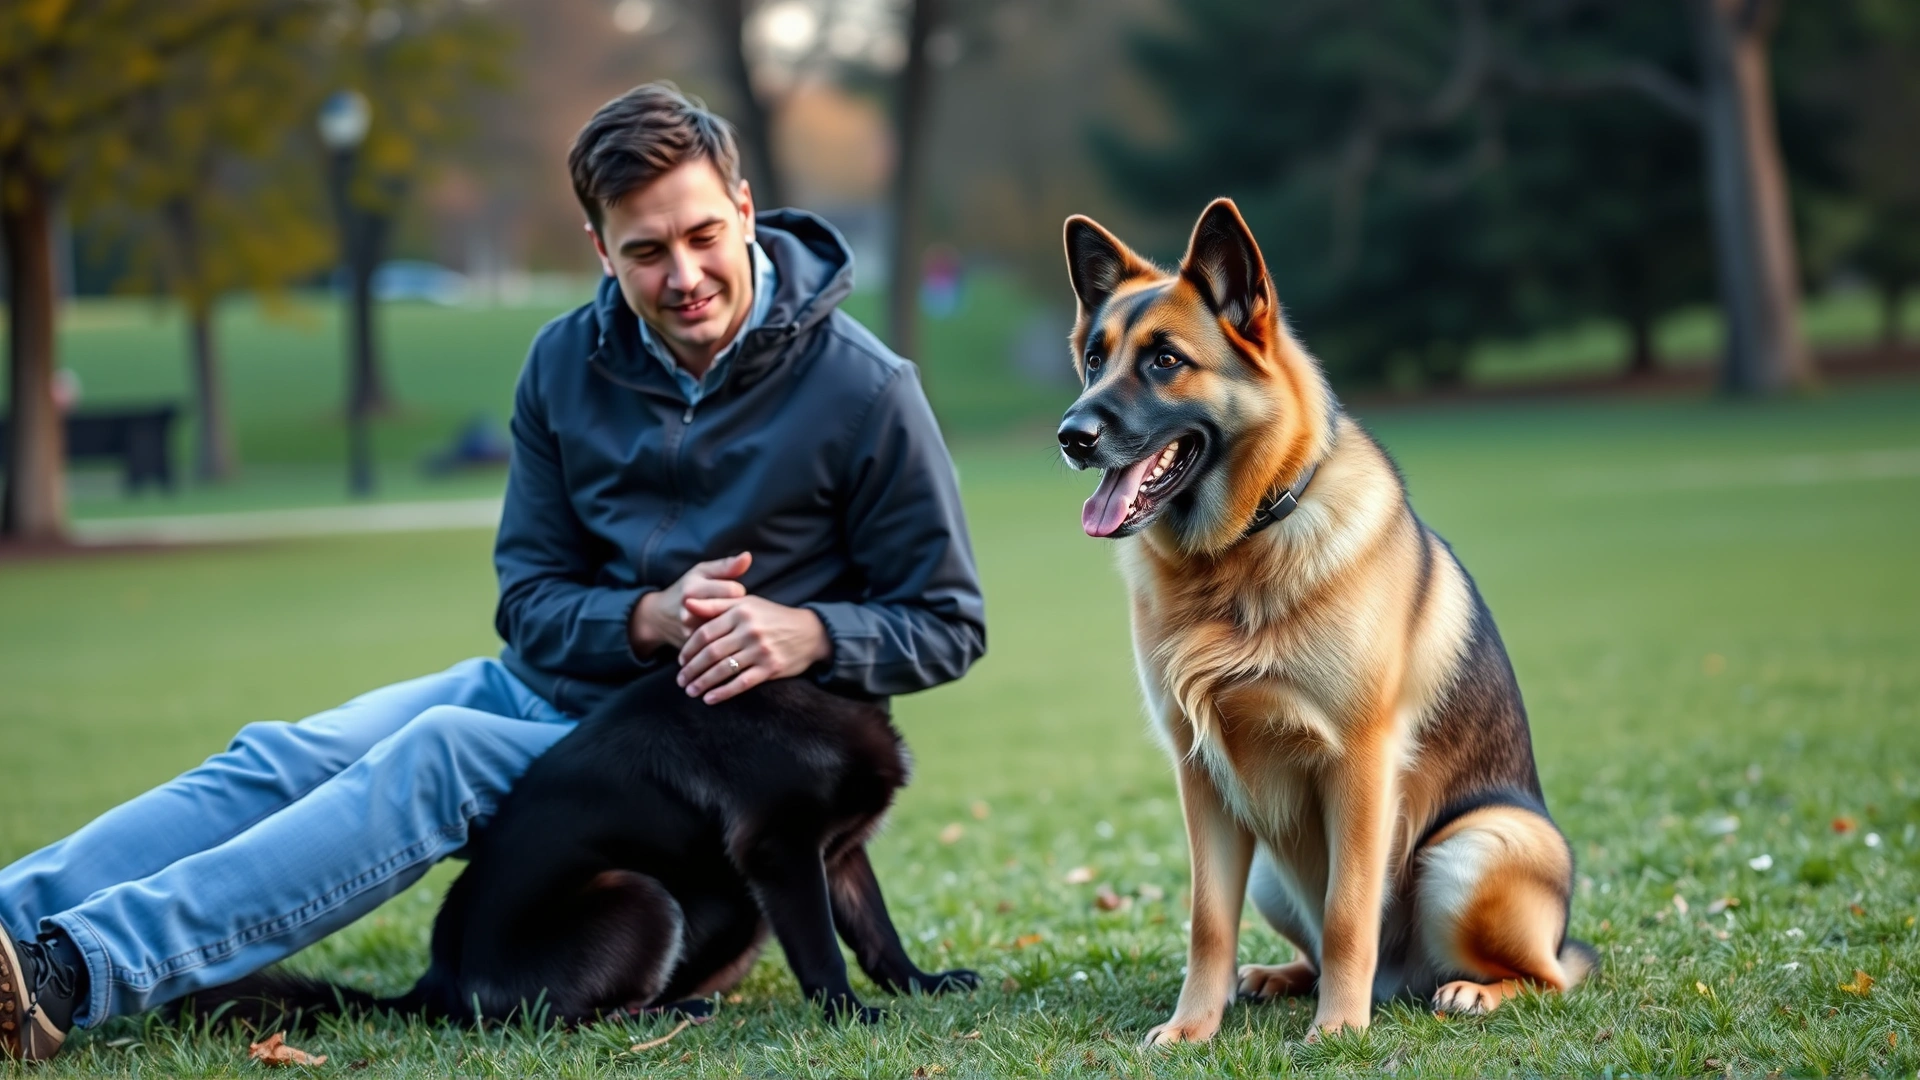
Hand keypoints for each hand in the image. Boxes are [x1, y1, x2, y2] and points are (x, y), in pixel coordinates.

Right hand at [629, 552, 751, 652]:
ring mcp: (691, 633)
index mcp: (694, 589)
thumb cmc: (686, 589)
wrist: (659, 618)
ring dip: (732, 626)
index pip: (735, 591)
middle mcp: (690, 612)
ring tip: (728, 620)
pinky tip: (723, 634)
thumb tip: (747, 556)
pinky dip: (725, 640)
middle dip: (736, 611)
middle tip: (731, 608)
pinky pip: (720, 645)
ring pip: (728, 631)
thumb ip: (726, 566)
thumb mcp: (701, 572)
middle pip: (732, 613)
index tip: (734, 592)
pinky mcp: (693, 649)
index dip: (739, 592)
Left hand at [676, 595, 831, 703]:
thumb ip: (716, 603)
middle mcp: (749, 630)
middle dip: (692, 669)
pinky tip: (710, 699)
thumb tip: (686, 602)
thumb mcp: (746, 603)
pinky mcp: (770, 668)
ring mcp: (760, 650)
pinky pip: (741, 683)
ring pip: (723, 669)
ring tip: (690, 691)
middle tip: (681, 680)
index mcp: (741, 612)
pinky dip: (723, 692)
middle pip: (711, 653)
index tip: (680, 660)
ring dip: (703, 683)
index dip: (689, 648)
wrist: (811, 632)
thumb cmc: (772, 617)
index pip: (705, 633)